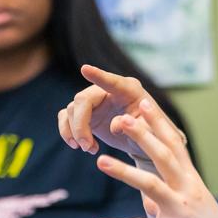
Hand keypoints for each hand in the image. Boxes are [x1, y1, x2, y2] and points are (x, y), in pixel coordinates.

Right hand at [58, 64, 174, 156]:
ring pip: (72, 109)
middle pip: (83, 99)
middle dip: (80, 125)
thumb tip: (116, 124)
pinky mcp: (86, 113)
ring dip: (74, 132)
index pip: (112, 81)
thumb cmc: (151, 132)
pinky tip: (79, 146)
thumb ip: (137, 127)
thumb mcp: (150, 132)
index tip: (85, 69)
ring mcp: (95, 100)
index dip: (98, 76)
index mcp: (129, 90)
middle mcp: (108, 91)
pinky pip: (66, 116)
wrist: (144, 139)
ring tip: (89, 149)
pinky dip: (67, 132)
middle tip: (86, 146)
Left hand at [94, 99, 217, 217]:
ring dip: (125, 172)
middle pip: (164, 157)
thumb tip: (152, 159)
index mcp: (190, 177)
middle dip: (144, 137)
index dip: (159, 124)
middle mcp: (186, 189)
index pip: (174, 145)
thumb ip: (174, 179)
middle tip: (123, 119)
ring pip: (151, 186)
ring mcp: (179, 210)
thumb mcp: (193, 193)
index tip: (144, 103)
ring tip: (100, 161)